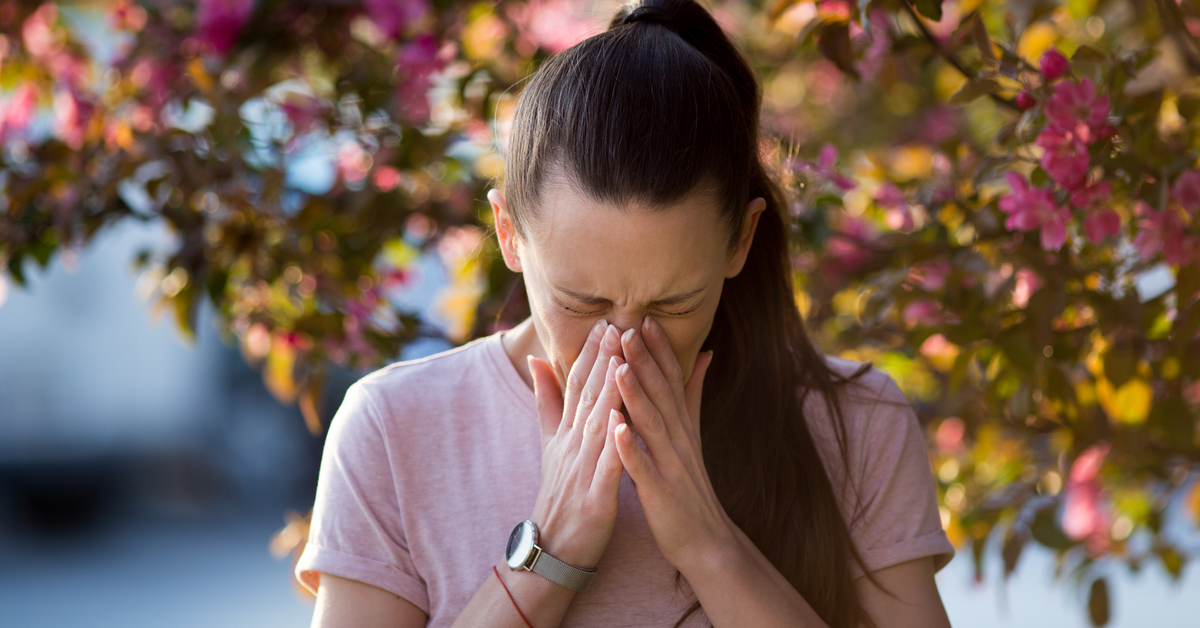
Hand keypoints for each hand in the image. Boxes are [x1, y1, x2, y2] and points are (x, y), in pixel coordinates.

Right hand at [526, 320, 627, 569]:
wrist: (552, 550)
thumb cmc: (560, 495)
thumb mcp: (549, 445)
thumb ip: (546, 402)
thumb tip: (536, 359)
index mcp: (566, 433)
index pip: (577, 385)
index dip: (591, 352)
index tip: (606, 320)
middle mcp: (572, 446)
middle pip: (587, 396)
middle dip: (602, 359)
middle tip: (617, 323)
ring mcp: (582, 471)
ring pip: (597, 423)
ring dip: (608, 389)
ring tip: (621, 358)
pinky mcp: (596, 497)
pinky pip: (606, 466)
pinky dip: (614, 442)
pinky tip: (622, 419)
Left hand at [613, 315, 734, 569]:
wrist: (705, 539)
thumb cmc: (690, 484)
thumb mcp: (694, 433)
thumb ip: (692, 394)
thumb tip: (705, 353)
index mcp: (680, 424)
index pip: (671, 379)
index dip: (658, 348)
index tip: (644, 317)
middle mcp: (678, 438)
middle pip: (661, 393)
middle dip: (644, 360)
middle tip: (627, 326)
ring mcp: (670, 464)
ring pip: (652, 424)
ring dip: (637, 395)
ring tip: (620, 367)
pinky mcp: (659, 491)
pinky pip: (643, 467)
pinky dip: (630, 448)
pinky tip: (616, 429)